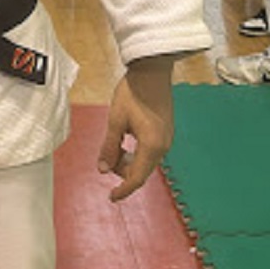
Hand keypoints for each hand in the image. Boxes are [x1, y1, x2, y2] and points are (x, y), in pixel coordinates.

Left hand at [97, 55, 174, 202]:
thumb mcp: (115, 120)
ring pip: (146, 161)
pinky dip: (137, 152)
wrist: (152, 71)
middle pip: (142, 171)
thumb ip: (109, 147)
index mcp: (151, 146)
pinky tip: (126, 140)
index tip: (111, 197)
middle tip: (106, 159)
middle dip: (123, 171)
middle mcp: (163, 146)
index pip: (136, 178)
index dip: (123, 190)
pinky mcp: (166, 131)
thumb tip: (102, 170)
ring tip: (115, 145)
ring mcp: (167, 139)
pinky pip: (151, 151)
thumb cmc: (132, 93)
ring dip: (129, 161)